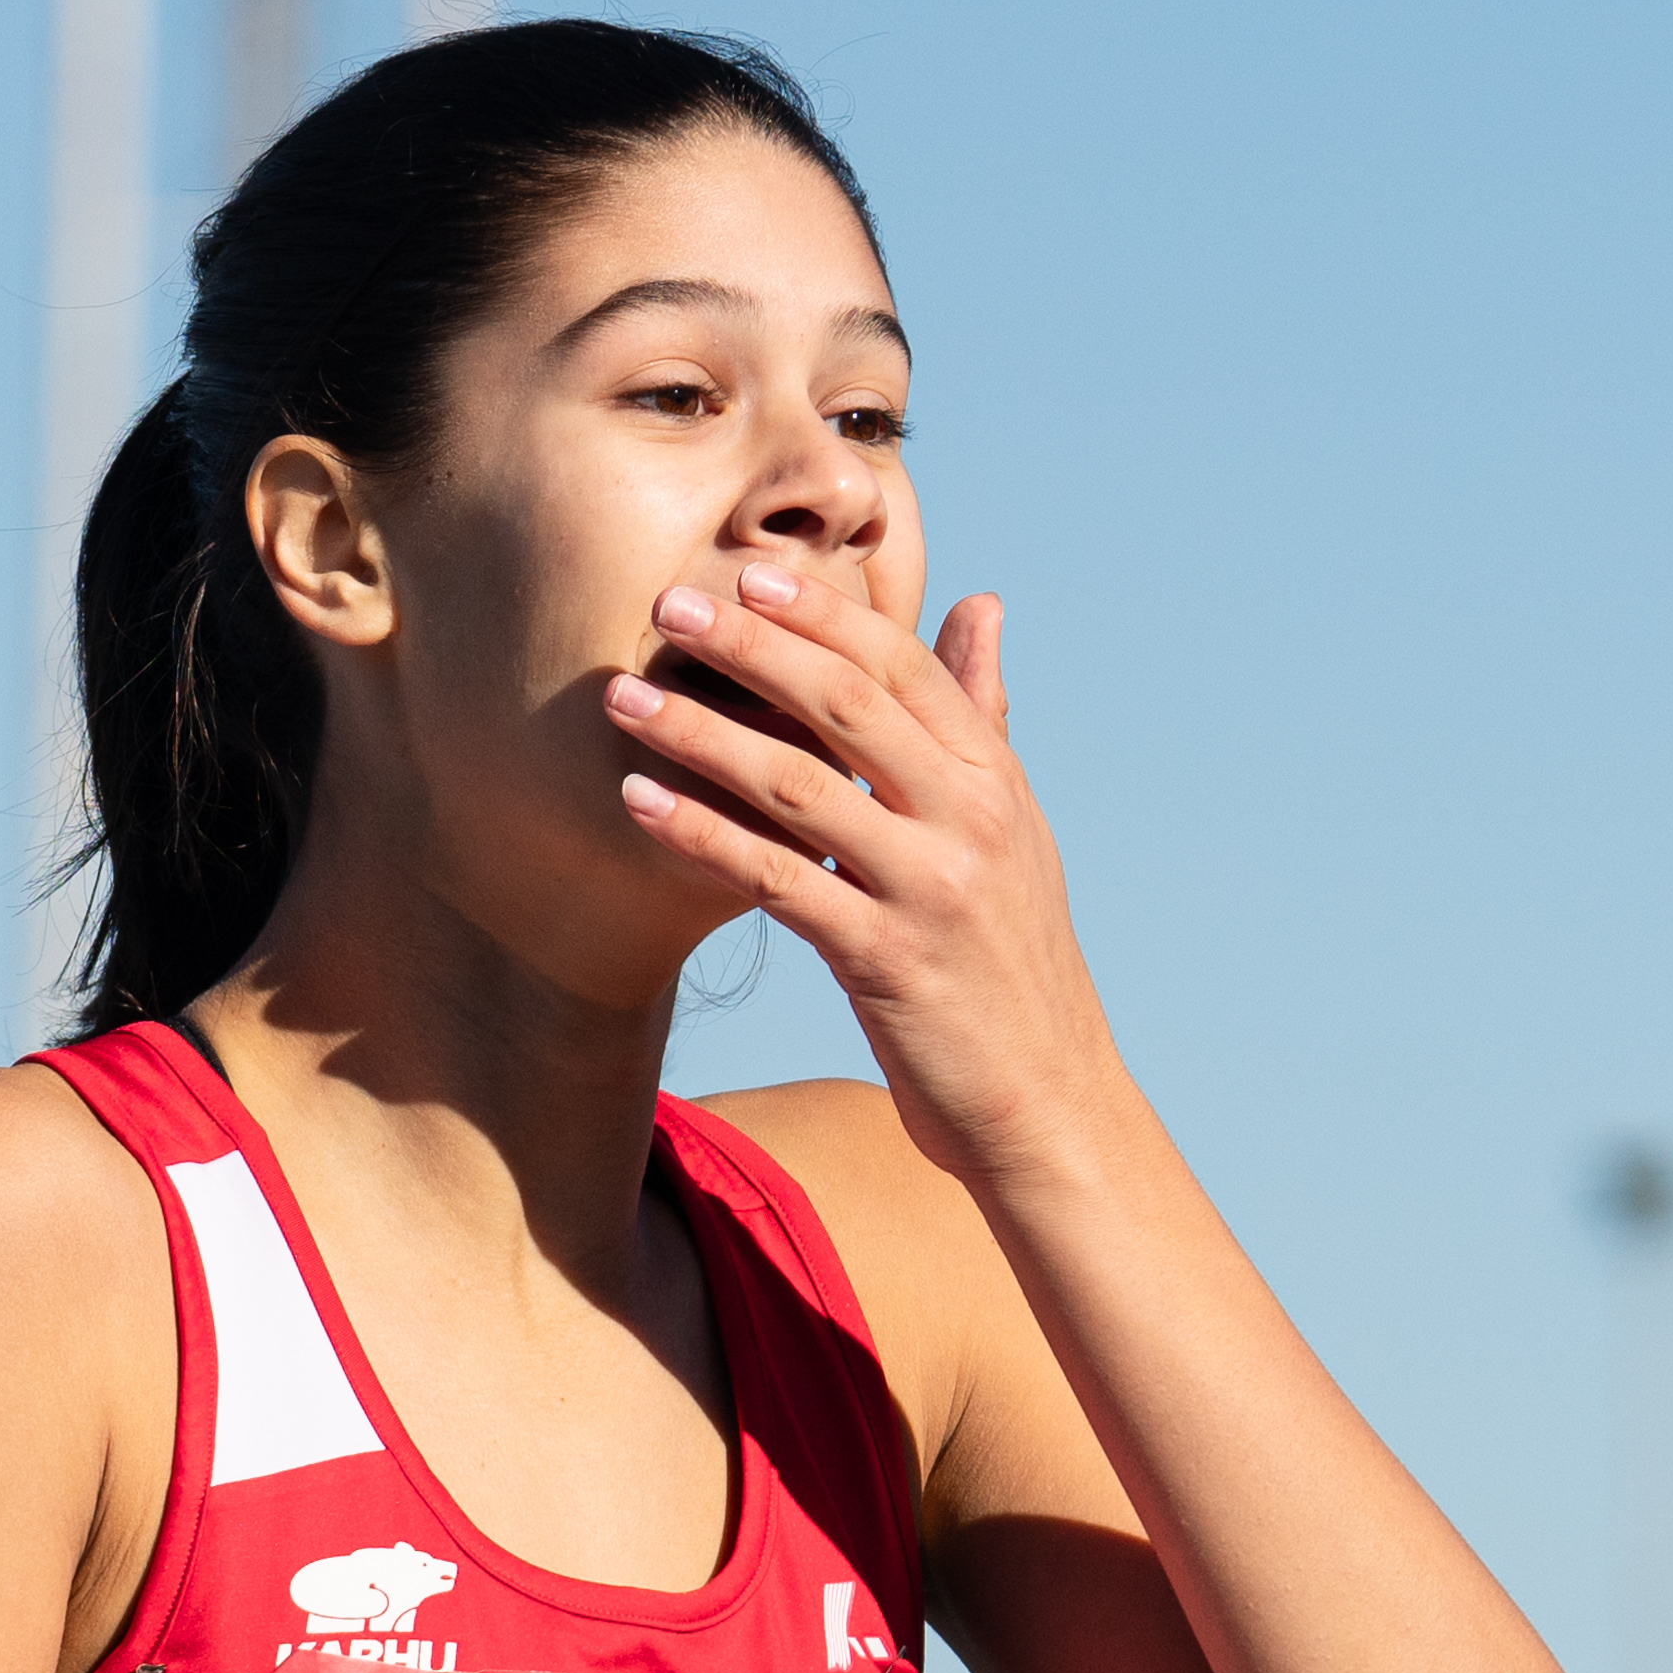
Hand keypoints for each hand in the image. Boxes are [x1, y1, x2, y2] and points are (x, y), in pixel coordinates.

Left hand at [603, 560, 1113, 1184]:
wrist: (1047, 1100)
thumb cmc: (1009, 960)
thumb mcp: (1013, 829)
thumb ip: (983, 716)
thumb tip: (982, 602)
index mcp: (995, 780)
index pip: (905, 668)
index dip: (825, 615)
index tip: (750, 572)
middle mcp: (970, 821)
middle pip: (849, 706)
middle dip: (755, 647)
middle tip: (670, 602)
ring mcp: (930, 890)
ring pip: (802, 787)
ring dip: (703, 736)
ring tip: (625, 699)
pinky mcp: (887, 962)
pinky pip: (777, 882)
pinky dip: (703, 837)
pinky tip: (640, 806)